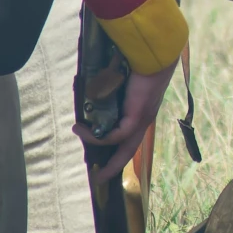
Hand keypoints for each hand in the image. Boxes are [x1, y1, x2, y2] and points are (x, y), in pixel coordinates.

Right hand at [82, 59, 176, 178]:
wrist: (154, 53)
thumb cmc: (138, 62)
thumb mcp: (121, 81)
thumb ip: (109, 91)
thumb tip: (89, 94)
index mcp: (142, 112)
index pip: (130, 138)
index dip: (117, 152)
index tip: (103, 163)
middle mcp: (144, 119)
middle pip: (128, 151)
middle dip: (113, 167)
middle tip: (98, 179)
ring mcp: (142, 120)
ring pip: (122, 146)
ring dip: (96, 143)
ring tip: (77, 131)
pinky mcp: (138, 117)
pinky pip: (116, 136)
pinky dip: (99, 137)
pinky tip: (83, 129)